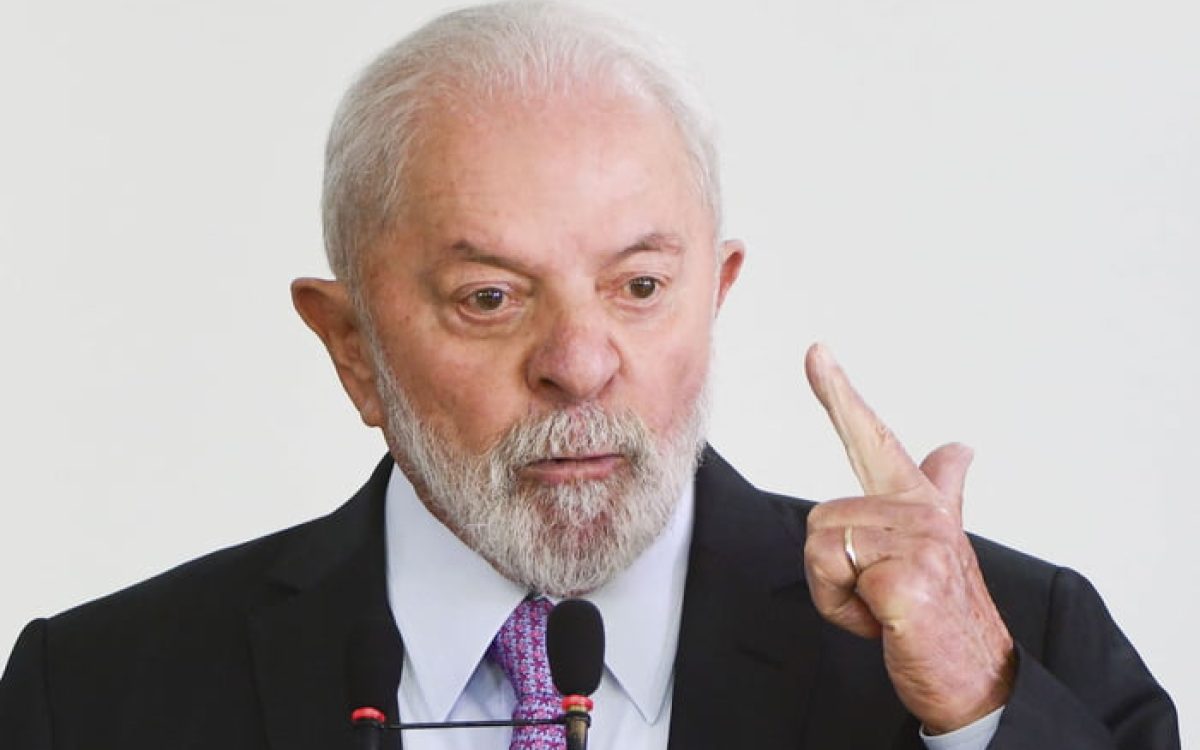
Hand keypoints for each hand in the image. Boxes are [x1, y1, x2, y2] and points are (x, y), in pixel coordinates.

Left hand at [802, 343, 1014, 733]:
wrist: (977, 680)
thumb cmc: (945, 616)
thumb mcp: (940, 548)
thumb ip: (943, 491)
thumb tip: (959, 447)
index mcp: (921, 503)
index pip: (875, 437)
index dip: (840, 393)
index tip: (816, 351)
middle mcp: (922, 513)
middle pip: (822, 518)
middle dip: (834, 571)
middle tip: (880, 598)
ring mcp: (919, 543)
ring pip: (822, 547)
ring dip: (838, 592)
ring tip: (885, 609)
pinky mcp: (907, 578)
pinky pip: (832, 579)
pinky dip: (845, 613)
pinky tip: (886, 624)